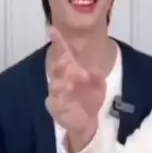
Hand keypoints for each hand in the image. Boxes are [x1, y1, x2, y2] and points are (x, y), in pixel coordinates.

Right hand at [45, 26, 104, 150]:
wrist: (87, 122)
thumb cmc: (90, 98)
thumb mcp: (98, 85)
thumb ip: (96, 77)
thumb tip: (95, 71)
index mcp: (71, 70)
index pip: (62, 53)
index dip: (57, 42)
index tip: (53, 30)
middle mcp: (61, 79)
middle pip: (56, 67)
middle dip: (61, 62)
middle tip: (68, 60)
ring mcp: (57, 94)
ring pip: (55, 85)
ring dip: (62, 83)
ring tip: (70, 82)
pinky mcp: (56, 108)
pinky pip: (54, 103)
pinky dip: (59, 100)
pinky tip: (63, 99)